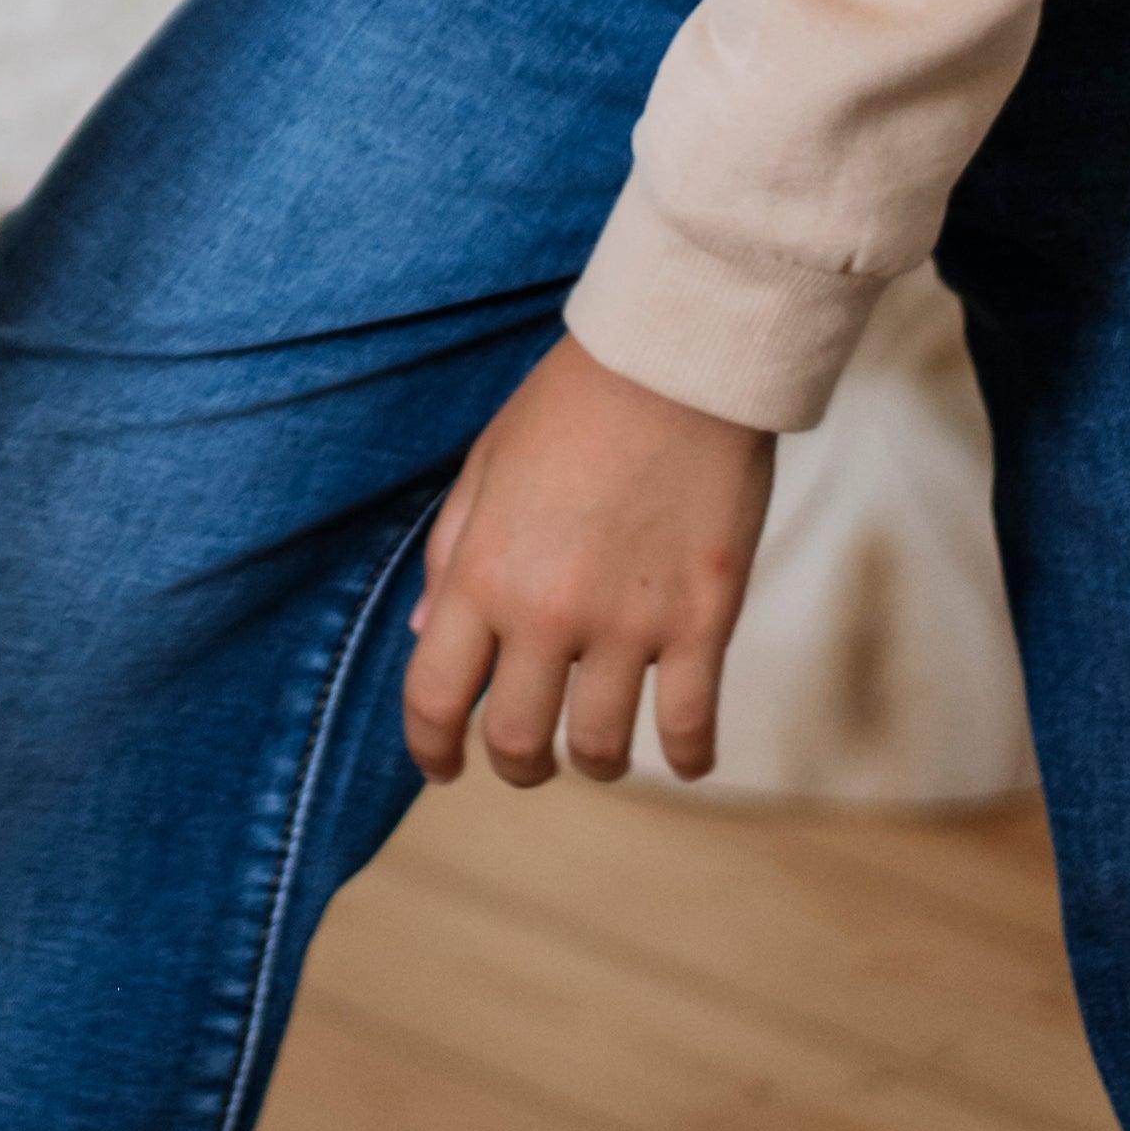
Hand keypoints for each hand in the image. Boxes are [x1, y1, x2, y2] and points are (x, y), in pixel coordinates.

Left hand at [401, 331, 778, 792]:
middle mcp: (546, 612)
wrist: (675, 364)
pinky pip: (690, 723)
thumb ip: (450, 557)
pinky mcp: (703, 621)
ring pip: (603, 747)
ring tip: (601, 753)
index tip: (443, 765)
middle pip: (519, 741)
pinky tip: (686, 758)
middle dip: (517, 767)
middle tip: (527, 762)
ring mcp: (629, 623)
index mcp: (481, 574)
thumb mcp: (484, 469)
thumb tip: (427, 635)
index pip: (435, 697)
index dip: (431, 747)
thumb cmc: (570, 405)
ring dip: (597, 764)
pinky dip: (688, 757)